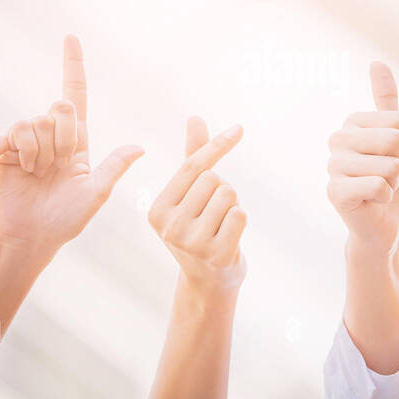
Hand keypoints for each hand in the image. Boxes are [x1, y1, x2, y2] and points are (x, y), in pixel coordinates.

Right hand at [0, 35, 142, 259]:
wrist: (28, 238)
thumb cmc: (65, 221)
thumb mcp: (95, 194)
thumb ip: (114, 167)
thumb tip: (140, 147)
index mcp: (76, 143)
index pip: (75, 95)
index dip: (73, 66)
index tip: (71, 37)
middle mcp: (51, 137)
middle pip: (61, 107)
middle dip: (64, 135)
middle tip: (59, 165)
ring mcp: (27, 142)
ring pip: (39, 120)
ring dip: (42, 151)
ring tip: (38, 174)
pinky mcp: (5, 148)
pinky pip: (18, 131)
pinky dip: (25, 150)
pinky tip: (23, 169)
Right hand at [148, 117, 246, 297]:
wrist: (209, 282)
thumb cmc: (200, 229)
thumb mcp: (191, 195)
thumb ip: (193, 157)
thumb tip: (195, 117)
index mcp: (158, 209)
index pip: (193, 166)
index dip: (217, 145)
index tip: (240, 128)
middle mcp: (170, 226)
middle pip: (214, 179)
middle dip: (222, 190)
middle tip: (214, 215)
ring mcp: (191, 243)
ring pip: (228, 195)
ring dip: (232, 206)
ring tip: (220, 227)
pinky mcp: (216, 254)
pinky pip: (240, 214)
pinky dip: (240, 220)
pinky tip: (229, 237)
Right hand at [326, 62, 398, 257]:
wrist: (387, 224)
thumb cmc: (393, 182)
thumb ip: (387, 102)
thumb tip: (377, 62)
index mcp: (352, 123)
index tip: (392, 158)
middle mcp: (337, 140)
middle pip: (394, 139)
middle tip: (386, 178)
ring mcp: (333, 166)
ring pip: (389, 165)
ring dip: (394, 183)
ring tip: (380, 190)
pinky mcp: (335, 192)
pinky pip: (379, 185)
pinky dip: (385, 198)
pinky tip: (372, 203)